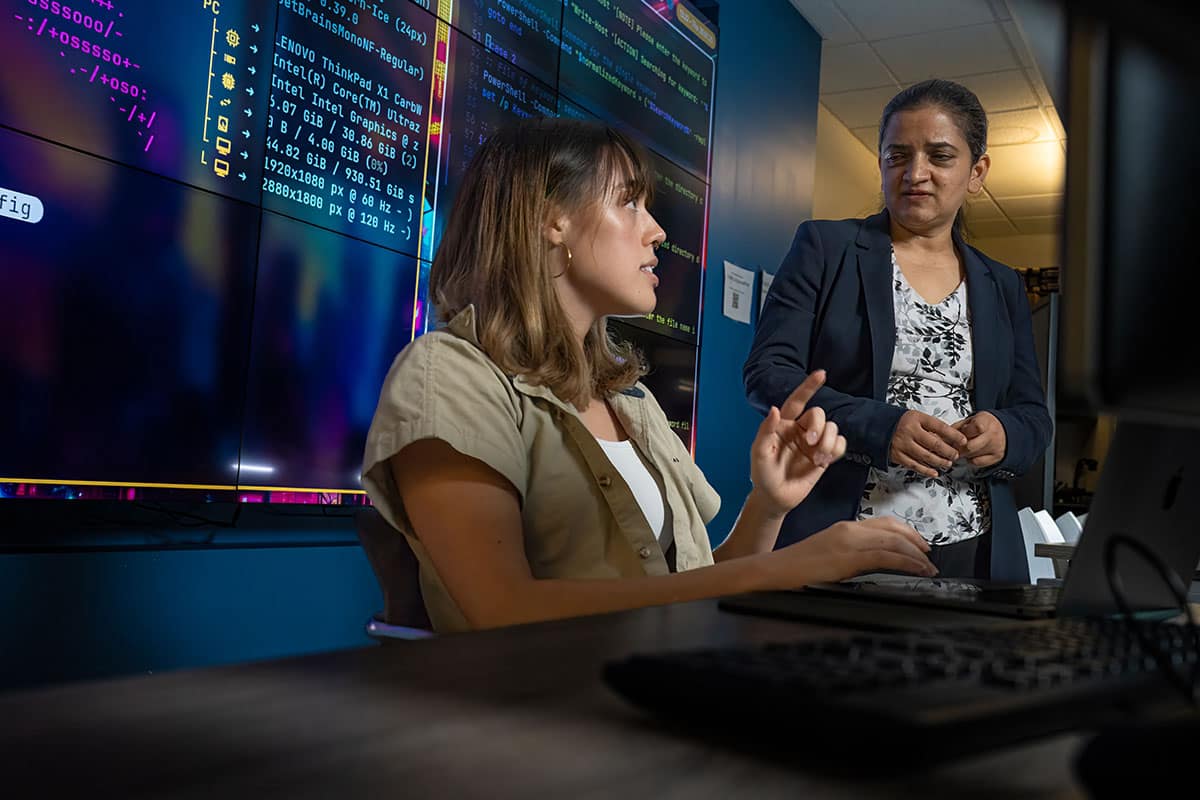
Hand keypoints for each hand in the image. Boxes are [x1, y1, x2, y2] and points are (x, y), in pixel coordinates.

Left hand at [750, 370, 845, 515]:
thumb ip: (765, 430)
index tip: (821, 374)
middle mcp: (800, 430)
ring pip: (832, 428)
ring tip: (818, 458)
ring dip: (828, 441)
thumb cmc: (763, 475)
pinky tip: (825, 460)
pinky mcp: (824, 455)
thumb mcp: (759, 453)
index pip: (797, 401)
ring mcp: (813, 442)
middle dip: (819, 426)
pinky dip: (836, 449)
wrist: (776, 498)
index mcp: (783, 424)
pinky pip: (840, 443)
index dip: (809, 387)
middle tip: (811, 444)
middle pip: (819, 414)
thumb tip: (774, 410)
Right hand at [764, 517, 935, 588]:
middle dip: (916, 540)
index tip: (919, 543)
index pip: (884, 523)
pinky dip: (906, 561)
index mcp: (845, 528)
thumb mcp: (830, 554)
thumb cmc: (800, 566)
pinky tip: (916, 569)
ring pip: (893, 541)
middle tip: (929, 555)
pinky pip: (886, 556)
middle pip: (893, 528)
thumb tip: (875, 562)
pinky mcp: (848, 558)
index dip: (906, 531)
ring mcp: (849, 542)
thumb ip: (852, 553)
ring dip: (915, 554)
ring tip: (928, 566)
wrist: (778, 570)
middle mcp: (849, 530)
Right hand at [890, 410, 967, 477]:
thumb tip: (949, 438)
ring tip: (947, 463)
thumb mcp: (915, 417)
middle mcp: (909, 431)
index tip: (963, 440)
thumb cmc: (900, 423)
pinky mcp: (897, 455)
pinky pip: (915, 465)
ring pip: (926, 456)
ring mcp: (903, 444)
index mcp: (916, 418)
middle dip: (948, 451)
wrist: (876, 426)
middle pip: (934, 443)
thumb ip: (930, 426)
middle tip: (956, 455)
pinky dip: (926, 470)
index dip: (953, 435)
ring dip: (940, 462)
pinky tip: (934, 472)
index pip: (940, 426)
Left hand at [953, 412, 1006, 467]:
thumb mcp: (971, 419)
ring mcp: (995, 447)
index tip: (956, 435)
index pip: (976, 428)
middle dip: (958, 447)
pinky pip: (977, 463)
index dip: (964, 433)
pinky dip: (970, 460)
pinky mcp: (996, 457)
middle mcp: (992, 435)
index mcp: (985, 422)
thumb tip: (943, 435)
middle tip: (953, 446)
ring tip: (962, 448)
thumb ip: (958, 427)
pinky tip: (970, 454)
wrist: (1004, 429)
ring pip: (972, 456)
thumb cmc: (985, 423)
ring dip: (963, 454)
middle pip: (970, 446)